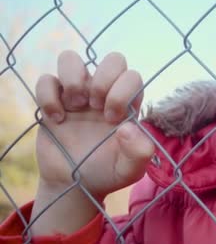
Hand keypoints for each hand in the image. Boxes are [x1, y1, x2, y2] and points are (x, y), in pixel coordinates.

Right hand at [34, 50, 154, 200]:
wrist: (76, 186)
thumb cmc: (108, 172)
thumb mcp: (130, 169)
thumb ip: (140, 152)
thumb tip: (126, 127)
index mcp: (127, 104)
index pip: (132, 76)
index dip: (122, 92)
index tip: (112, 119)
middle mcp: (104, 93)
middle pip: (113, 58)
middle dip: (104, 80)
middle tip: (96, 107)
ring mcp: (77, 94)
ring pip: (71, 58)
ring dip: (73, 79)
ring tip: (75, 106)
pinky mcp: (53, 101)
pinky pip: (46, 79)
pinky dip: (48, 97)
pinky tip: (56, 119)